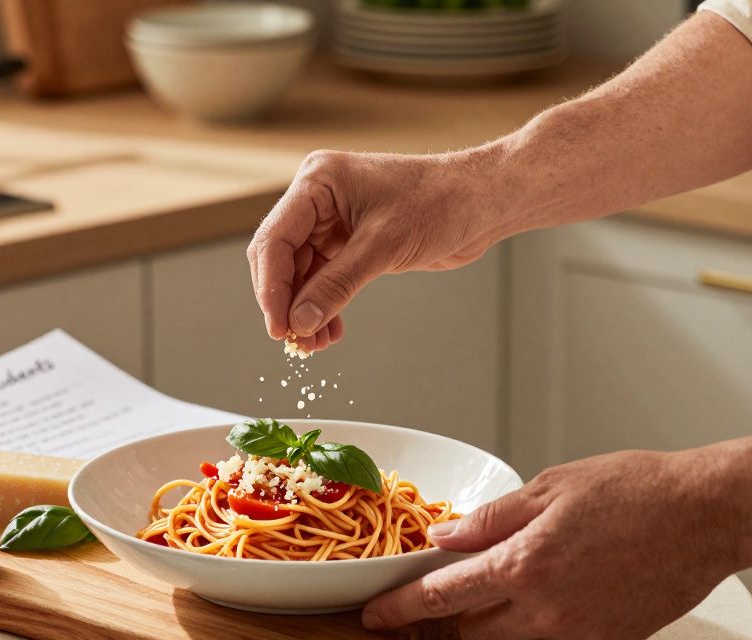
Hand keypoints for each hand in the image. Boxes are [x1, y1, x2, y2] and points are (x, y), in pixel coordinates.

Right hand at [246, 148, 506, 352]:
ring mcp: (333, 221)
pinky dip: (324, 305)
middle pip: (281, 259)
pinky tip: (329, 330)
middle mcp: (318, 200)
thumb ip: (336, 286)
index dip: (271, 288)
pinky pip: (324, 279)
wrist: (481, 202)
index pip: (274, 240)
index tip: (277, 327)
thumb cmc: (440, 202)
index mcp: (317, 183)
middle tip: (293, 340)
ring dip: (305, 310)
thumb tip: (300, 322)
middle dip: (286, 302)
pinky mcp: (350, 242)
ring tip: (313, 344)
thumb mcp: (382, 247)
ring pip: (301, 274)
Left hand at [362, 450, 742, 639]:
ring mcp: (578, 633)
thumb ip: (490, 520)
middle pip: (471, 630)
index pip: (440, 598)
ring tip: (533, 576)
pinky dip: (543, 630)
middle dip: (460, 607)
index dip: (399, 609)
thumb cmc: (634, 490)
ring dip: (503, 620)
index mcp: (524, 564)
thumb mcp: (550, 487)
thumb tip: (443, 538)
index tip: (375, 616)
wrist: (707, 516)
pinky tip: (565, 593)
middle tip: (477, 574)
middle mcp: (546, 609)